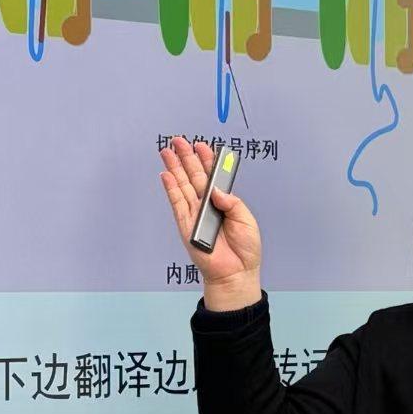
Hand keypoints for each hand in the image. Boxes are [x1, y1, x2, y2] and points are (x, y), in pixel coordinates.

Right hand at [159, 136, 262, 308]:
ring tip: (167, 151)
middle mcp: (207, 206)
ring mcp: (195, 214)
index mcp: (223, 202)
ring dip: (174, 168)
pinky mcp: (186, 226)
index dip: (207, 160)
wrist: (237, 273)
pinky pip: (177, 204)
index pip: (213, 176)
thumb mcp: (246, 220)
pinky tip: (166, 175)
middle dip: (186, 157)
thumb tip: (217, 190)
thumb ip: (233, 202)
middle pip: (194, 176)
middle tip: (178, 140)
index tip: (202, 145)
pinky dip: (171, 189)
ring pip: (183, 186)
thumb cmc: (245, 250)